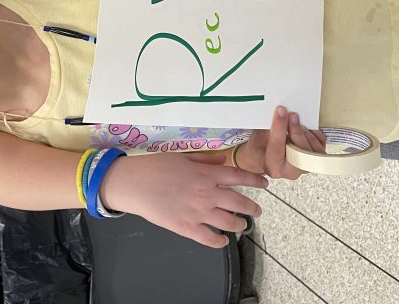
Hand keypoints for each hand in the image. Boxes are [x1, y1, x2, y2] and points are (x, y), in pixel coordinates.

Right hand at [100, 150, 267, 247]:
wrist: (133, 183)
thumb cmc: (154, 166)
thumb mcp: (181, 156)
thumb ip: (205, 159)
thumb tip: (223, 160)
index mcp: (205, 174)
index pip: (238, 176)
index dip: (255, 180)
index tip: (265, 184)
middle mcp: (206, 194)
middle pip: (239, 202)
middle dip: (252, 207)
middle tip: (256, 210)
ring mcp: (198, 212)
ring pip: (229, 222)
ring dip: (239, 224)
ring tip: (242, 224)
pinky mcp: (186, 228)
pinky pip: (210, 239)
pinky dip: (220, 242)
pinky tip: (223, 241)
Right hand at [237, 106, 325, 178]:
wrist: (264, 156)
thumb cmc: (260, 148)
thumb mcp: (257, 137)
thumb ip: (267, 128)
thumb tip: (279, 113)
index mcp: (272, 167)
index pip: (277, 147)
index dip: (279, 127)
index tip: (280, 112)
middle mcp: (290, 171)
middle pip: (298, 152)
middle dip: (296, 131)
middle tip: (292, 115)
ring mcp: (303, 168)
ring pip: (312, 150)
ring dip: (305, 132)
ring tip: (296, 119)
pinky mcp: (314, 162)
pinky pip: (320, 147)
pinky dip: (315, 134)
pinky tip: (305, 127)